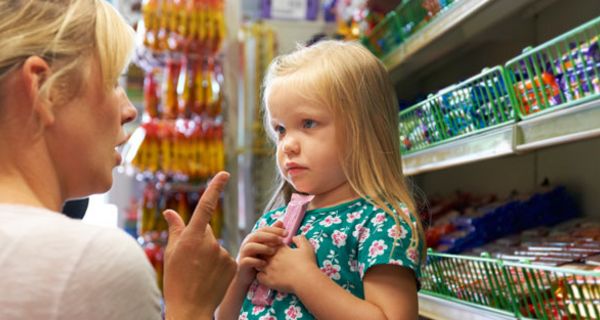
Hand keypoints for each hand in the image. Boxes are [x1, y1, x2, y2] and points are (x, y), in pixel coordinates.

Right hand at [162, 171, 235, 319]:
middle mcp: (210, 242)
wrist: (191, 308)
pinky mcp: (233, 264)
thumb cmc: (175, 280)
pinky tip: (210, 278)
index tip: (224, 174)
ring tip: (199, 273)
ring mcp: (223, 254)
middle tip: (190, 261)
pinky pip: (225, 258)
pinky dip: (218, 265)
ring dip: (208, 255)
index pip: (205, 206)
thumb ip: (175, 230)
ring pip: (215, 247)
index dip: (215, 188)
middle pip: (205, 231)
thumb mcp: (171, 253)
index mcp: (192, 237)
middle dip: (198, 240)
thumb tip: (169, 211)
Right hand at [236, 220, 285, 286]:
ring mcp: (244, 253)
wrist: (247, 275)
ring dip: (263, 248)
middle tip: (281, 240)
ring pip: (251, 246)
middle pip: (257, 235)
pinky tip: (265, 264)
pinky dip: (256, 261)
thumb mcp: (266, 245)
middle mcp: (247, 243)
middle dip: (270, 236)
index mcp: (254, 237)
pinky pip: (247, 260)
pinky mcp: (242, 264)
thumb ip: (272, 234)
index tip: (287, 233)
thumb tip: (281, 222)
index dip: (275, 229)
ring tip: (273, 251)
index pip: (264, 229)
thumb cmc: (259, 258)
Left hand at [256, 235, 317, 293]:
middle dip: (264, 254)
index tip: (275, 250)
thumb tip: (294, 237)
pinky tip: (266, 277)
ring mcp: (269, 269)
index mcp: (280, 249)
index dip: (271, 246)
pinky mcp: (268, 280)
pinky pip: (258, 276)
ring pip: (258, 264)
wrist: (306, 279)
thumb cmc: (307, 263)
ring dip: (261, 265)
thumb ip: (300, 239)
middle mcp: (272, 257)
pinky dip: (261, 276)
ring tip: (266, 267)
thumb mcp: (307, 247)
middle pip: (262, 252)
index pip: (270, 243)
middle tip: (270, 258)